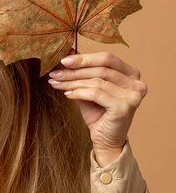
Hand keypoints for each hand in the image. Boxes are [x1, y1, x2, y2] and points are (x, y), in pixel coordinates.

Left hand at [48, 52, 146, 166]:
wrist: (105, 140)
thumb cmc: (98, 113)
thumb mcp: (89, 88)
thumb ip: (83, 71)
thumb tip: (68, 52)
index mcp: (131, 74)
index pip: (107, 58)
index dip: (85, 58)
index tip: (64, 60)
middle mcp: (136, 83)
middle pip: (101, 69)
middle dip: (75, 71)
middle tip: (56, 73)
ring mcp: (133, 95)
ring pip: (97, 81)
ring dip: (73, 82)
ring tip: (57, 83)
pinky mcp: (124, 107)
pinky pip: (96, 93)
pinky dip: (79, 92)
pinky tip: (67, 94)